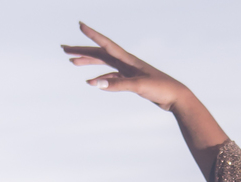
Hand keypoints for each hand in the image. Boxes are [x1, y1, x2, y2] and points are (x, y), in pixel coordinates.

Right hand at [61, 22, 188, 110]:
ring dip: (88, 62)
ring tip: (72, 61)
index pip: (107, 44)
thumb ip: (117, 84)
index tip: (80, 24)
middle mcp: (127, 62)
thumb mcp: (138, 86)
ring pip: (104, 63)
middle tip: (63, 48)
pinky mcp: (132, 81)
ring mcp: (129, 71)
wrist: (177, 97)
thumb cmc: (161, 89)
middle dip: (82, 50)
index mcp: (129, 60)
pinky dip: (100, 78)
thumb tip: (95, 84)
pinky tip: (92, 82)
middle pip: (100, 53)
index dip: (93, 35)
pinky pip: (111, 77)